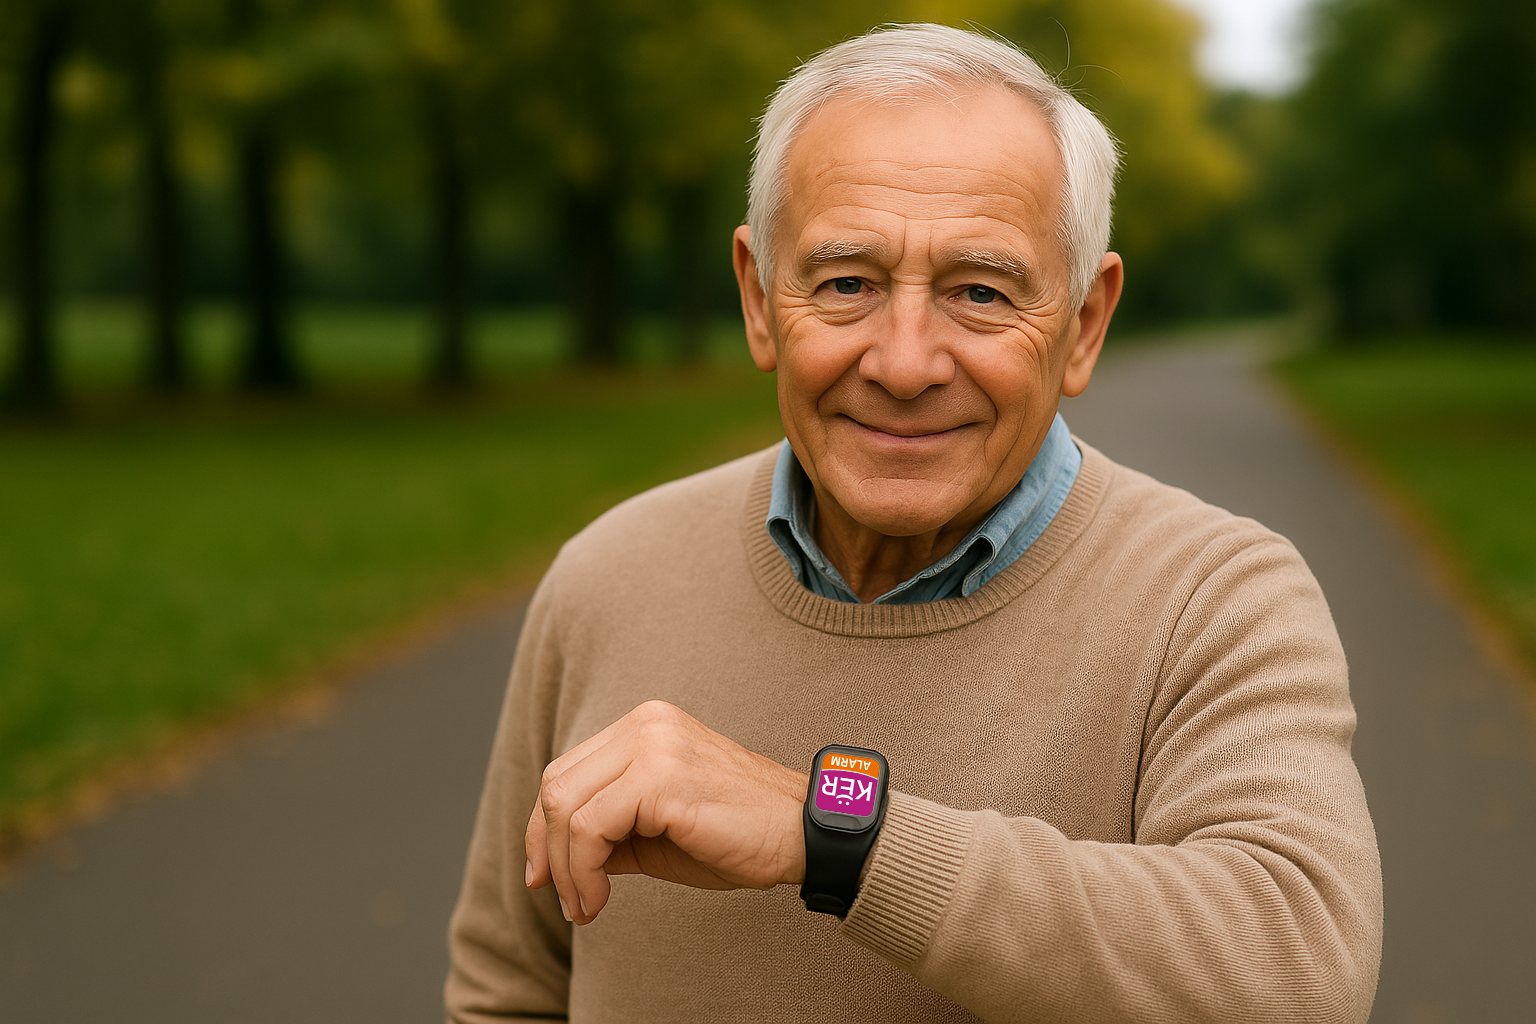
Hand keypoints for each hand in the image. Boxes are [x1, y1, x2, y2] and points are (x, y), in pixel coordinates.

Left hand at [525, 700, 807, 924]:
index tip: (545, 876)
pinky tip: (600, 898)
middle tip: (567, 899)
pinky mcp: (662, 777)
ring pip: (567, 806)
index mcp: (645, 726)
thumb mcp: (656, 831)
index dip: (544, 827)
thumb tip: (553, 859)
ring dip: (566, 868)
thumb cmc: (738, 835)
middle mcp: (645, 723)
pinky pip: (592, 827)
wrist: (803, 835)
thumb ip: (608, 831)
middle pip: (557, 784)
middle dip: (548, 849)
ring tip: (586, 905)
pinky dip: (583, 871)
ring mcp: (653, 744)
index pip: (567, 770)